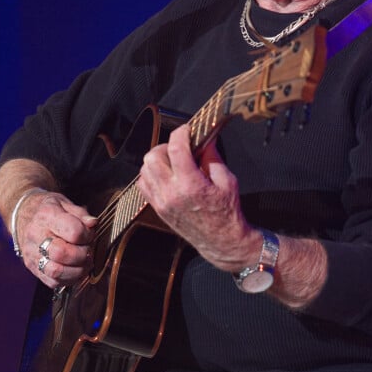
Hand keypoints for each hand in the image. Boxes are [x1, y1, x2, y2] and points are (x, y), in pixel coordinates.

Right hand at [15, 190, 96, 289]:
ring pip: (57, 272)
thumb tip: (92, 224)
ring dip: (77, 270)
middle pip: (63, 254)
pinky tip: (73, 268)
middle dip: (83, 255)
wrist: (23, 215)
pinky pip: (53, 281)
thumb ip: (80, 214)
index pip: (73, 232)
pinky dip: (69, 278)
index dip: (88, 235)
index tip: (89, 234)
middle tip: (87, 249)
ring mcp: (32, 254)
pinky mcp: (33, 268)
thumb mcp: (64, 203)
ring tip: (83, 261)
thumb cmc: (48, 210)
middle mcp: (36, 235)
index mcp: (47, 216)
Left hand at [137, 124, 261, 271]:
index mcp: (191, 185)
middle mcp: (172, 193)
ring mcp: (162, 202)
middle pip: (153, 157)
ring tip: (173, 161)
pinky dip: (151, 175)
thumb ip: (213, 157)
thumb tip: (204, 139)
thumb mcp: (227, 181)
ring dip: (157, 160)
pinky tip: (166, 175)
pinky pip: (143, 184)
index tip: (187, 129)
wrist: (222, 241)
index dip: (180, 133)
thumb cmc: (227, 213)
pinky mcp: (158, 209)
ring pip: (145, 169)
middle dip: (166, 146)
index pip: (175, 148)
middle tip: (180, 147)